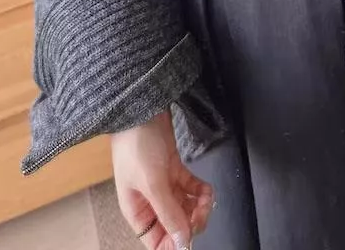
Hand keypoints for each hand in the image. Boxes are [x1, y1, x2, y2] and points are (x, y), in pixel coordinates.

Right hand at [111, 109, 213, 249]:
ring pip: (186, 208)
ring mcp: (163, 185)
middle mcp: (150, 202)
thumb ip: (168, 213)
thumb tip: (181, 242)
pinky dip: (201, 191)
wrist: (142, 109)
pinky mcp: (174, 169)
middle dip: (192, 222)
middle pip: (175, 226)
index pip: (157, 242)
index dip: (175, 243)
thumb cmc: (137, 146)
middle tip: (202, 211)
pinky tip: (207, 188)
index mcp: (137, 211)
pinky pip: (191, 189)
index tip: (191, 235)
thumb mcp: (152, 183)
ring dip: (200, 206)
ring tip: (206, 197)